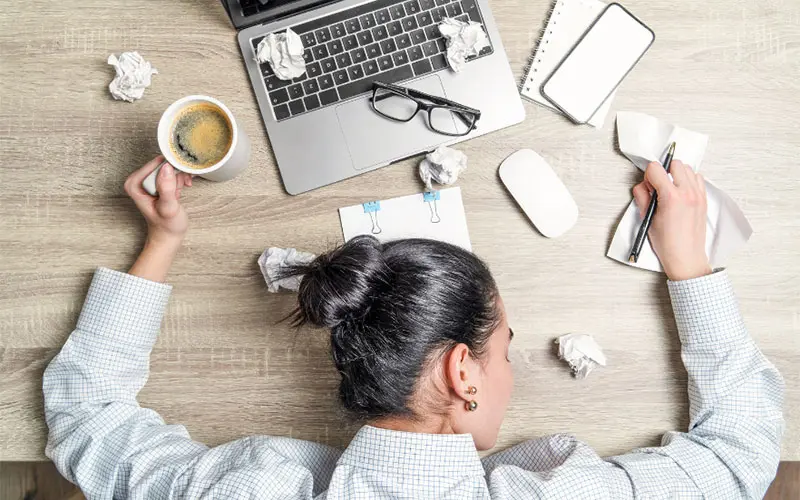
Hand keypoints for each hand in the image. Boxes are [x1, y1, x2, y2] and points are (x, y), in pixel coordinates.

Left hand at [124, 156, 192, 247]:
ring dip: (180, 175)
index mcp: (134, 184)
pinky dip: (180, 177)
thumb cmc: (166, 225)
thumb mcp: (168, 208)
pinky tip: (183, 187)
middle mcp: (139, 179)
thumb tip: (167, 168)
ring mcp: (148, 180)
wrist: (168, 235)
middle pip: (162, 163)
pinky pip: (171, 171)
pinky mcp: (157, 182)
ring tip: (182, 188)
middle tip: (183, 185)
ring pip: (169, 166)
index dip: (171, 169)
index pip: (155, 164)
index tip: (180, 179)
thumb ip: (166, 189)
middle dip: (177, 172)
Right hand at [632, 160, 711, 280]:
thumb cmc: (668, 243)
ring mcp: (698, 196)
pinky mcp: (704, 200)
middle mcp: (687, 193)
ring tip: (670, 189)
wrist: (686, 257)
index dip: (648, 175)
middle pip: (674, 164)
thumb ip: (643, 197)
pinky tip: (680, 192)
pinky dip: (688, 180)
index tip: (648, 185)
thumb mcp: (647, 219)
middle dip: (663, 171)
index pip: (656, 169)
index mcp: (671, 198)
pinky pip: (698, 178)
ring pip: (688, 168)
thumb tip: (642, 187)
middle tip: (658, 186)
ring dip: (677, 174)